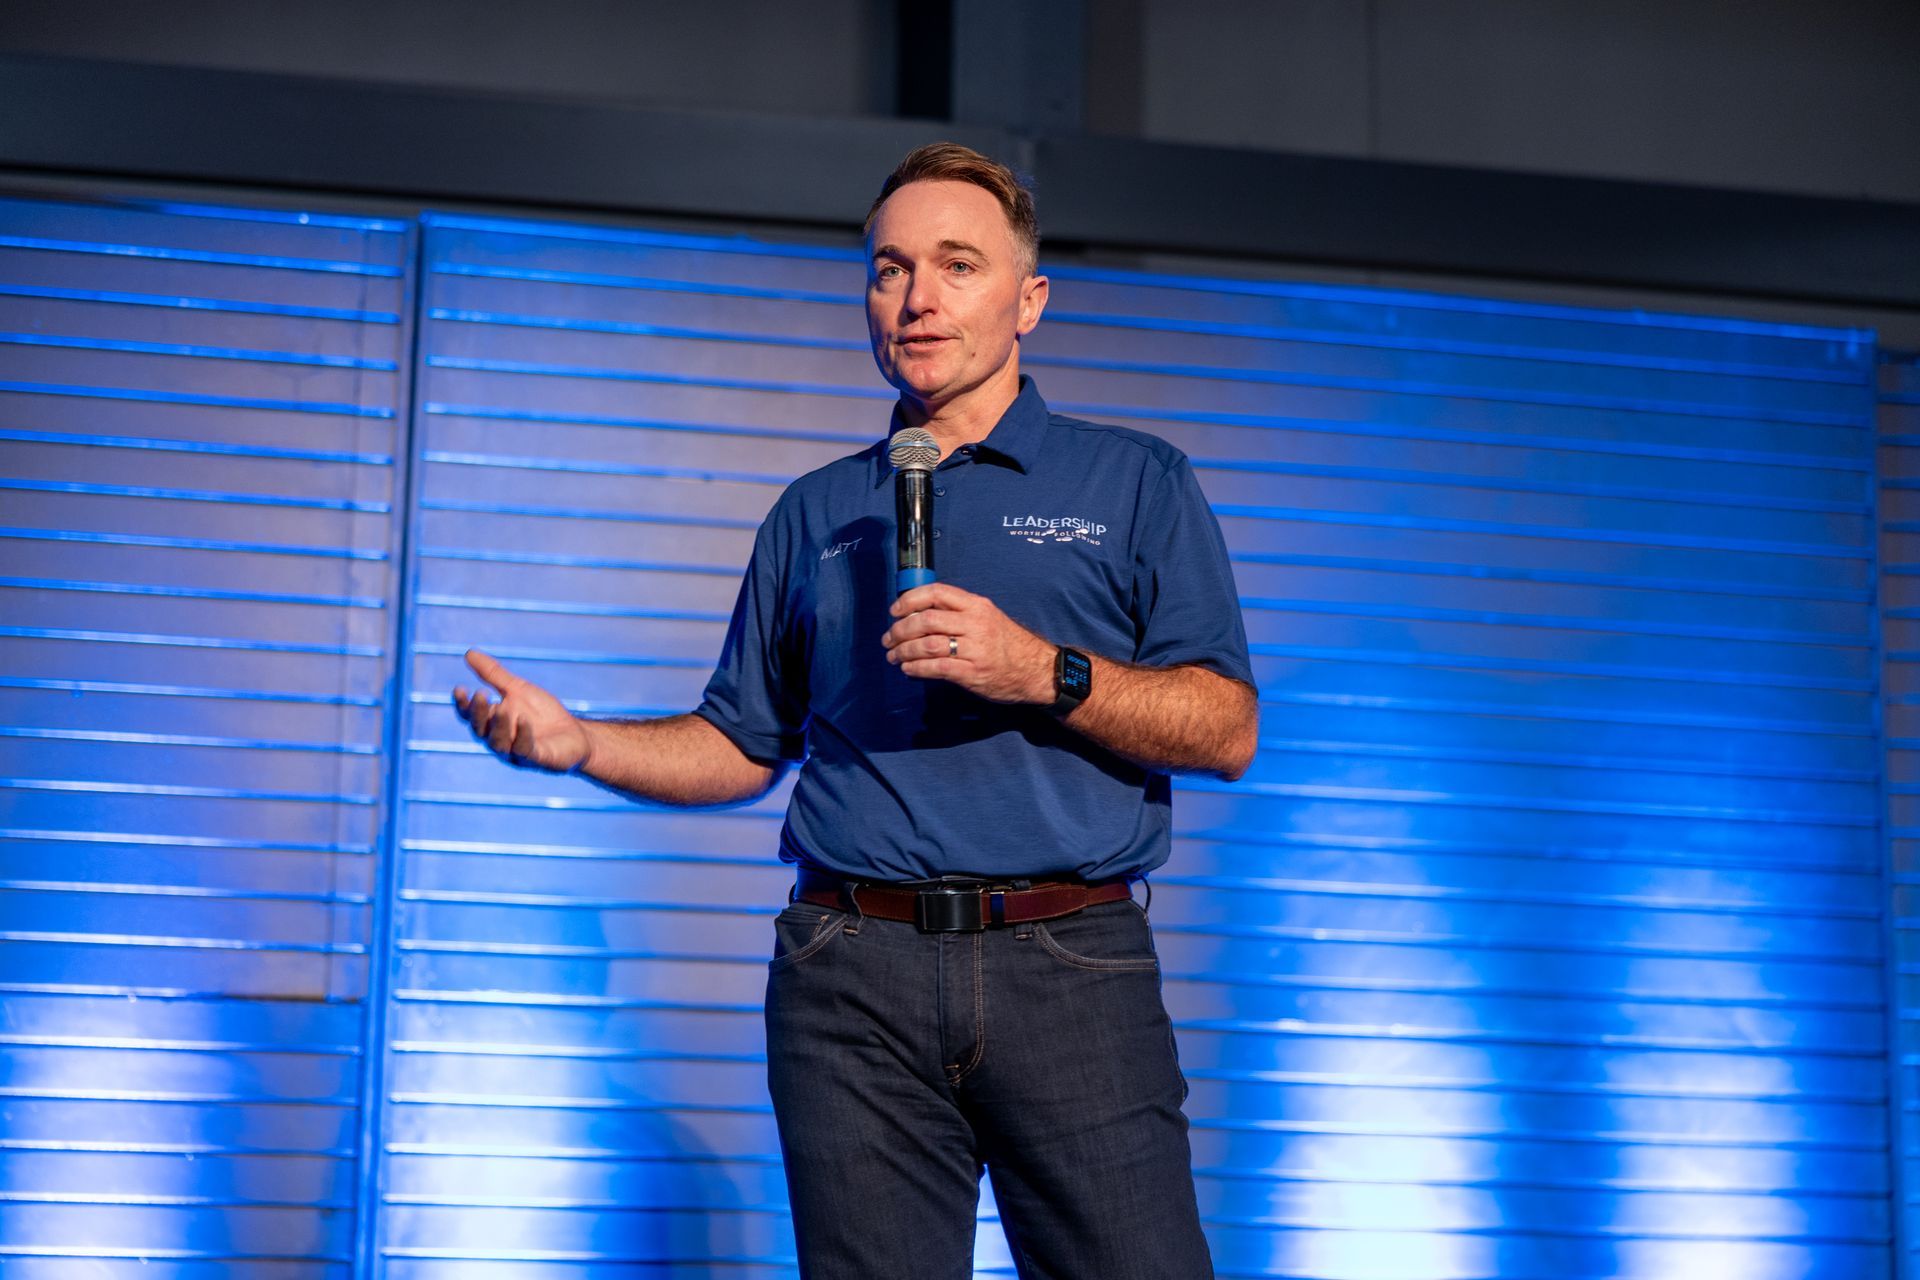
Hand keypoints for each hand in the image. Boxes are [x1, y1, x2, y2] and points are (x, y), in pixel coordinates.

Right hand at [452, 648, 592, 772]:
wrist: (575, 734)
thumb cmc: (543, 714)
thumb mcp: (518, 689)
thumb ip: (494, 675)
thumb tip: (469, 653)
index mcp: (492, 723)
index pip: (471, 716)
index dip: (463, 704)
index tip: (459, 688)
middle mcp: (499, 739)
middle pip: (481, 730)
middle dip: (478, 713)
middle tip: (481, 695)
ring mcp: (516, 752)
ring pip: (499, 743)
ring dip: (498, 725)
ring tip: (501, 706)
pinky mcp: (537, 758)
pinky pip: (525, 749)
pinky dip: (522, 735)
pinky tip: (523, 720)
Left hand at [882, 583, 1054, 704]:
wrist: (1038, 671)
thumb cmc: (1009, 644)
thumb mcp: (989, 618)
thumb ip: (959, 614)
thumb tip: (920, 615)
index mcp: (977, 605)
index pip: (937, 593)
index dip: (910, 600)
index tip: (895, 611)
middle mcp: (975, 623)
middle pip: (926, 620)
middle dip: (901, 629)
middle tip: (889, 639)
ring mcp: (975, 649)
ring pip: (927, 644)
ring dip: (904, 650)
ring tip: (894, 656)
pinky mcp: (973, 673)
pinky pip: (937, 668)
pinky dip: (917, 668)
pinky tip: (908, 669)